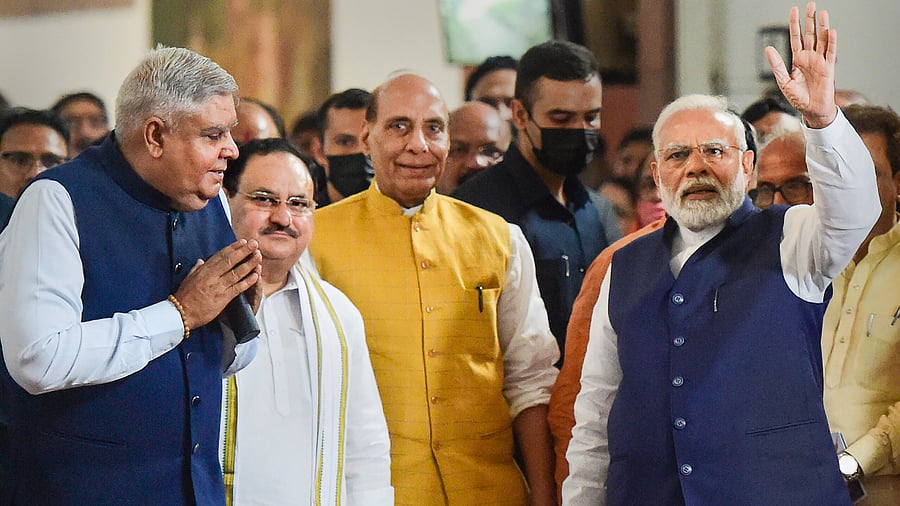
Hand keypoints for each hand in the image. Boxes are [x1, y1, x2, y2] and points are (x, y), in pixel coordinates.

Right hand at [173, 239, 261, 329]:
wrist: (181, 313)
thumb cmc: (184, 297)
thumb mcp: (188, 278)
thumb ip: (197, 268)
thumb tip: (201, 261)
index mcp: (203, 270)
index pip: (221, 255)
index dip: (233, 248)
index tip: (243, 242)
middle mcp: (211, 276)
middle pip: (230, 260)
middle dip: (244, 251)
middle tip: (254, 243)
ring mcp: (218, 286)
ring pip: (236, 272)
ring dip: (249, 263)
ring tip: (258, 256)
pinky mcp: (223, 298)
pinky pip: (238, 287)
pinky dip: (248, 281)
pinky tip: (256, 275)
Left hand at [765, 2, 837, 127]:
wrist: (812, 111)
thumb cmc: (798, 98)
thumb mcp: (783, 81)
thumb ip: (777, 64)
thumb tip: (768, 49)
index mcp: (797, 59)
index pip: (795, 37)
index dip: (795, 24)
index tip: (794, 10)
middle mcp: (809, 57)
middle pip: (809, 34)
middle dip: (809, 20)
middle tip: (810, 5)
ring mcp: (820, 61)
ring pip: (822, 39)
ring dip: (822, 27)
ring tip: (822, 13)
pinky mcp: (829, 68)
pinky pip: (831, 52)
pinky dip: (831, 42)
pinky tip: (830, 31)